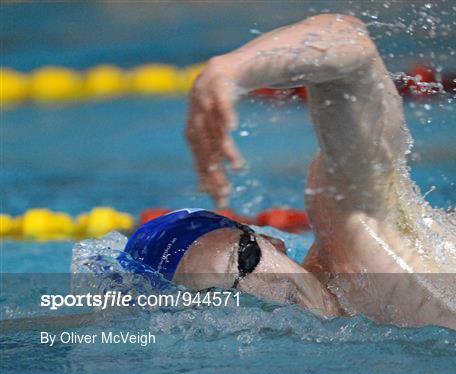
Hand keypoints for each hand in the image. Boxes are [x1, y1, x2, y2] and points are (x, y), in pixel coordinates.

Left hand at [185, 59, 244, 207]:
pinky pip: (221, 100)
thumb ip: (209, 156)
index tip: (221, 200)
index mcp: (194, 129)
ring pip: (214, 128)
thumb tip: (203, 189)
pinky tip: (232, 128)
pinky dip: (225, 113)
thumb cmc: (222, 104)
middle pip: (205, 148)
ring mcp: (206, 98)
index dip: (209, 180)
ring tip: (237, 167)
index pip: (200, 159)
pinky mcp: (218, 82)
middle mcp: (196, 115)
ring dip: (224, 148)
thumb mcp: (214, 130)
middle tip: (227, 191)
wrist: (228, 67)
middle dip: (214, 171)